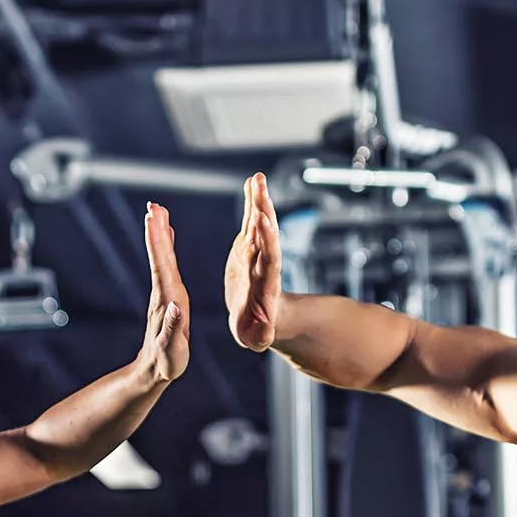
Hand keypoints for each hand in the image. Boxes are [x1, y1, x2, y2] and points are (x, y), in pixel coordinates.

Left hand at [134, 202, 189, 384]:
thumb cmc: (166, 362)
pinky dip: (166, 248)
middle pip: (160, 256)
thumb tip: (175, 308)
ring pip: (162, 258)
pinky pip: (167, 266)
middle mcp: (164, 293)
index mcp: (167, 301)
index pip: (162, 266)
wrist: (154, 370)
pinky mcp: (167, 296)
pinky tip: (167, 236)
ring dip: (160, 234)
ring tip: (158, 212)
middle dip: (157, 230)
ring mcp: (164, 293)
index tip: (153, 218)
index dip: (158, 242)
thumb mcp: (171, 350)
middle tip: (154, 205)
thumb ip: (173, 329)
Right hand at [224, 172, 283, 351]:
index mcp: (264, 284)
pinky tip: (251, 184)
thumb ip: (261, 334)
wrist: (260, 320)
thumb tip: (266, 333)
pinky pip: (250, 223)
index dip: (268, 241)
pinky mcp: (247, 249)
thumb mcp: (258, 338)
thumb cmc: (258, 332)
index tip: (264, 221)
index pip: (269, 259)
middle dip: (263, 211)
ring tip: (257, 178)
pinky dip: (251, 204)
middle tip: (261, 187)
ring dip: (258, 201)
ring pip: (258, 224)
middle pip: (265, 235)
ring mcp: (256, 254)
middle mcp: (262, 265)